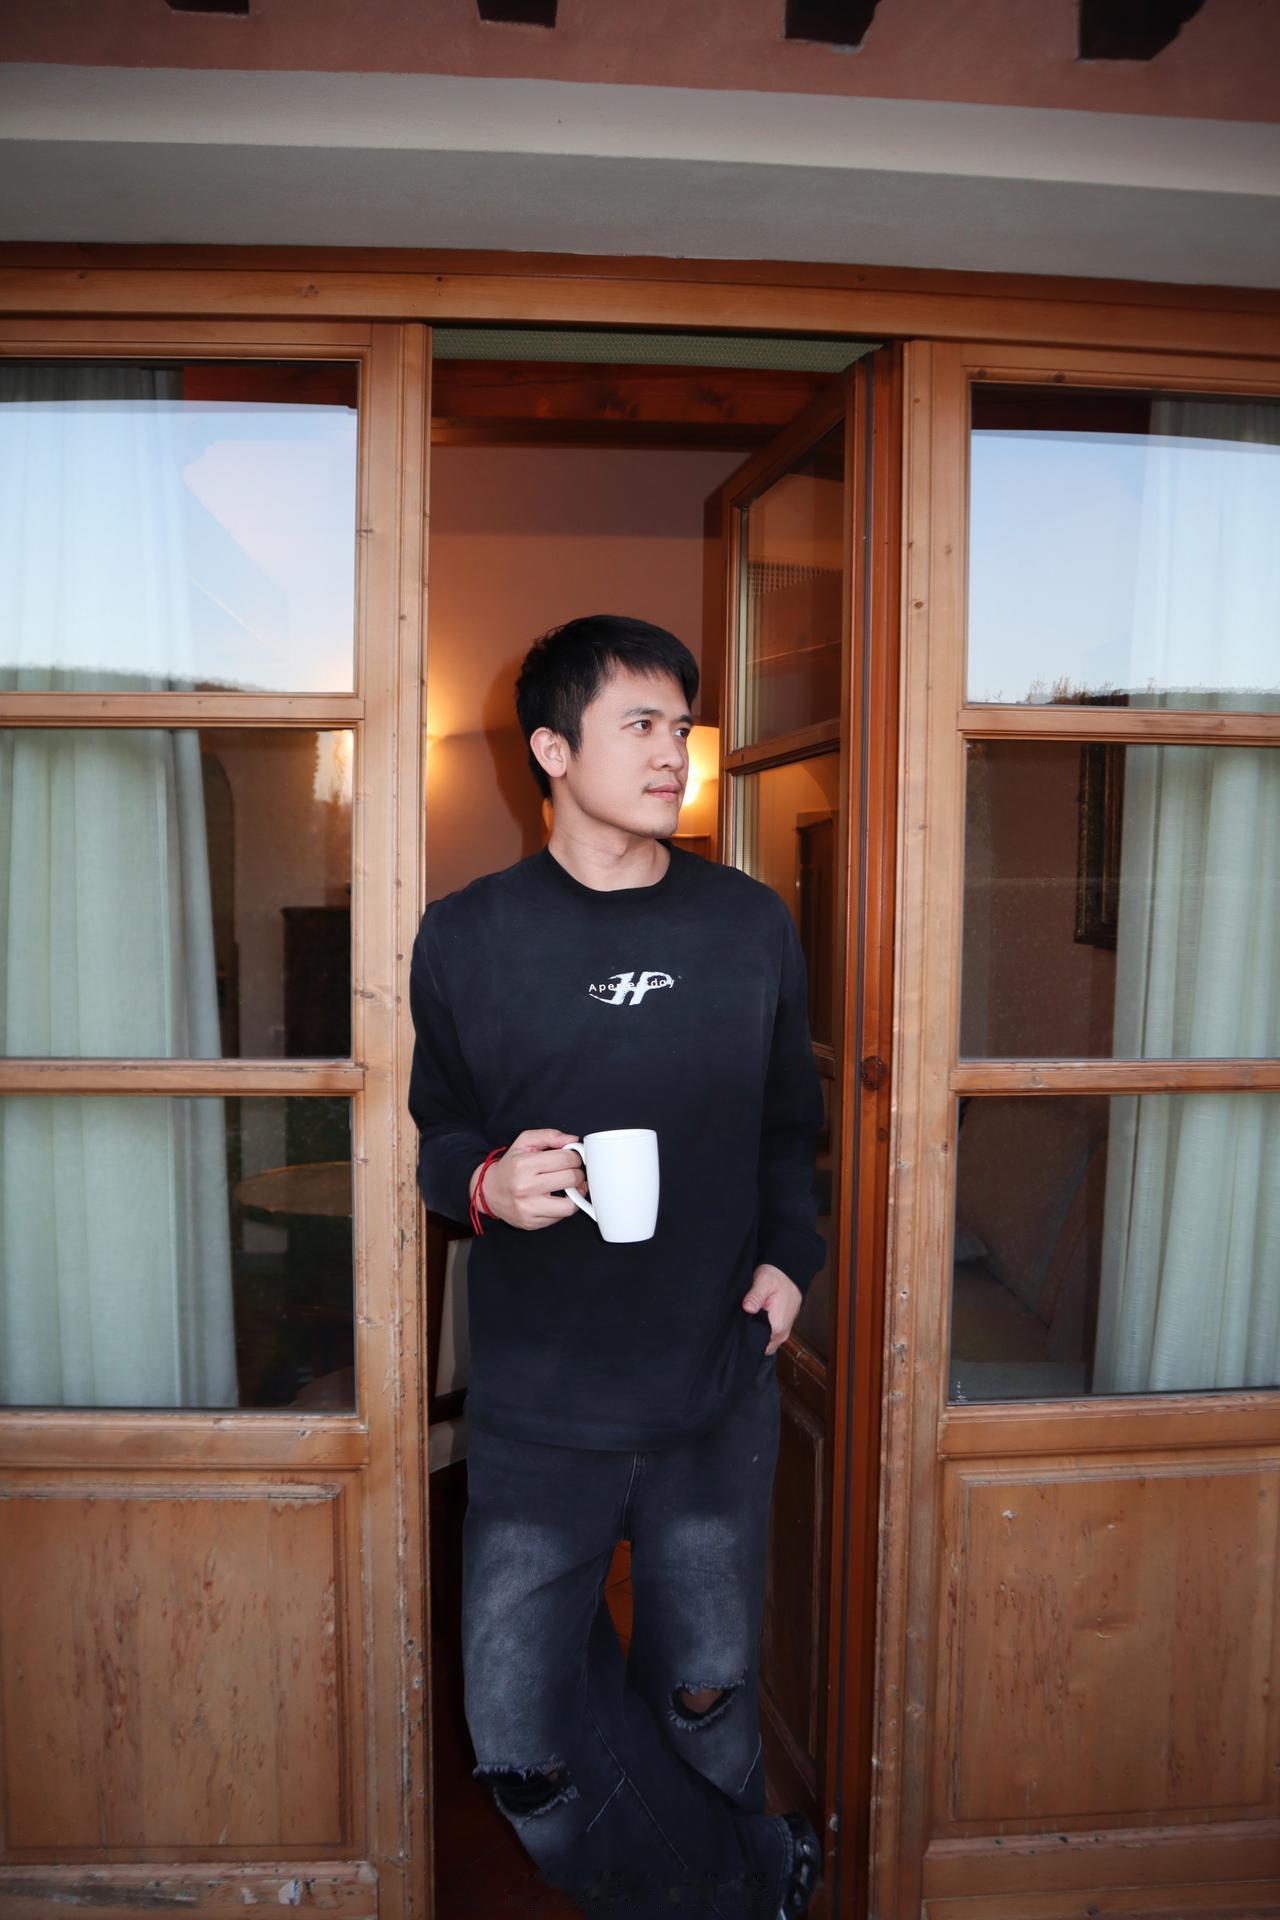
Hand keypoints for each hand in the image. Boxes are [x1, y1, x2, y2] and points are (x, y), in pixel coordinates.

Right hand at [471, 1129, 586, 1231]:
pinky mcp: (531, 1223)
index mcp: (524, 1165)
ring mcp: (528, 1208)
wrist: (489, 1191)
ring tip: (571, 1187)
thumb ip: (548, 1136)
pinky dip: (564, 1207)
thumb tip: (572, 1139)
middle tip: (572, 1171)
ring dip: (575, 1194)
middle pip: (571, 1179)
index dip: (575, 1157)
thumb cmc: (510, 1166)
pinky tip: (558, 1198)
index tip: (573, 1158)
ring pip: (570, 1205)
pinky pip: (560, 1217)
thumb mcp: (524, 1142)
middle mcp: (525, 1188)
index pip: (565, 1159)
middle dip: (577, 1173)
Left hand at [741, 1263, 801, 1355]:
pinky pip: (769, 1336)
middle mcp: (782, 1334)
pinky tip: (752, 1321)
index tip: (735, 1333)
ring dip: (755, 1335)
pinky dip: (760, 1331)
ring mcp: (782, 1331)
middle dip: (749, 1339)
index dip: (745, 1340)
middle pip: (762, 1346)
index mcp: (777, 1327)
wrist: (790, 1272)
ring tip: (744, 1323)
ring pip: (765, 1342)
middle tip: (737, 1328)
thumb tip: (747, 1308)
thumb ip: (755, 1297)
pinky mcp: (781, 1327)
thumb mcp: (764, 1282)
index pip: (758, 1346)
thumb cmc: (777, 1277)